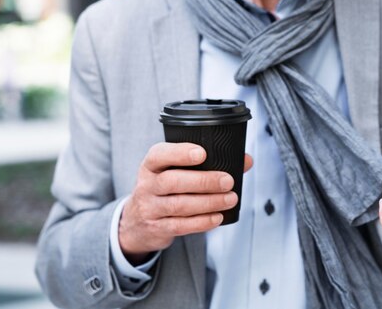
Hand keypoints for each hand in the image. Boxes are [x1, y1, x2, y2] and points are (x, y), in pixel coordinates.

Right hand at [119, 142, 252, 263]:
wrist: (137, 222)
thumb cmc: (164, 189)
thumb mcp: (175, 171)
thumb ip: (208, 163)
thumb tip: (245, 160)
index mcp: (151, 165)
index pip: (159, 155)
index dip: (180, 153)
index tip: (202, 153)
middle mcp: (147, 185)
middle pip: (172, 181)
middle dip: (203, 181)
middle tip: (227, 181)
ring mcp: (150, 208)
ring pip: (178, 205)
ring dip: (208, 202)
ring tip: (230, 199)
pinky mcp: (158, 228)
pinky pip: (181, 225)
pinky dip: (202, 222)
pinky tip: (218, 217)